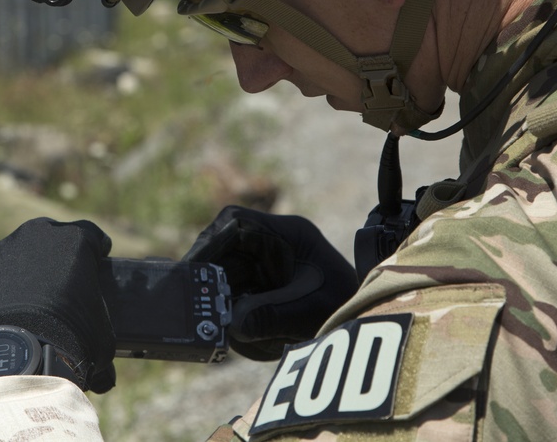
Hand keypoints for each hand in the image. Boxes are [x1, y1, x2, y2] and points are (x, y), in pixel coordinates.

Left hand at [0, 217, 116, 392]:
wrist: (16, 356)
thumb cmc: (70, 337)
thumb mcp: (100, 338)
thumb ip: (100, 337)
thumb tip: (103, 375)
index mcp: (72, 240)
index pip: (92, 236)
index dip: (96, 251)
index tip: (97, 264)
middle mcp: (33, 236)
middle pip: (49, 239)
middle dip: (55, 258)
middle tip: (62, 287)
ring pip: (14, 260)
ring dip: (21, 279)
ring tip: (28, 312)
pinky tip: (3, 326)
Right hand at [184, 205, 357, 360]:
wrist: (361, 327)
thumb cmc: (343, 307)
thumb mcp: (310, 310)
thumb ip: (273, 315)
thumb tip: (233, 324)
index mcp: (287, 234)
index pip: (236, 222)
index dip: (210, 241)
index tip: (195, 268)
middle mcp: (269, 246)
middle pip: (222, 249)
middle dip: (209, 275)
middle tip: (195, 301)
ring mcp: (261, 268)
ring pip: (223, 275)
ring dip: (219, 299)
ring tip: (219, 323)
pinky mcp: (257, 290)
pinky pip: (231, 297)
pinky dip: (229, 315)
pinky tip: (238, 333)